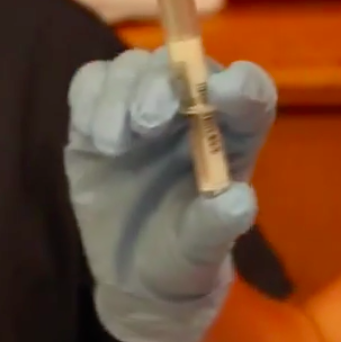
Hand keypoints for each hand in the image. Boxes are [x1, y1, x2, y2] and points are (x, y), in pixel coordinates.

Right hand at [65, 48, 276, 341]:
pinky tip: (95, 138)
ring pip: (135, 67)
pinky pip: (92, 81)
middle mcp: (194, 108)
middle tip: (148, 122)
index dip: (240, 84)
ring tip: (117, 143)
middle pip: (185, 67)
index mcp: (236, 131)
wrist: (135, 274)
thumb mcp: (204, 247)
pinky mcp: (99, 114)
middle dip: (164, 85)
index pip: (250, 89)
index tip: (221, 97)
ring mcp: (144, 105)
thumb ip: (220, 223)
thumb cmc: (186, 254)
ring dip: (123, 93)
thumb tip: (239, 200)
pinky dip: (90, 98)